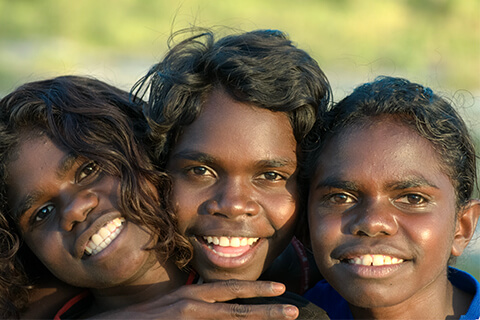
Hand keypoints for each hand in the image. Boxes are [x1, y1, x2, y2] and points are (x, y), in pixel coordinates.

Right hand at [91, 280, 298, 318]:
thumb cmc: (144, 318)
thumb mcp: (174, 307)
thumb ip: (197, 307)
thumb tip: (219, 308)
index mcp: (192, 296)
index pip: (230, 290)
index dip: (256, 290)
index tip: (279, 289)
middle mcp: (191, 305)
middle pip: (237, 308)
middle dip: (267, 309)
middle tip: (293, 309)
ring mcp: (185, 318)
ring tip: (283, 319)